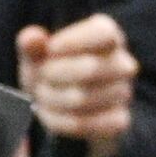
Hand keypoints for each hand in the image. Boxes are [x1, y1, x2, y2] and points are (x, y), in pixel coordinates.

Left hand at [18, 14, 138, 156]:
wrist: (60, 105)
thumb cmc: (51, 70)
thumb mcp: (36, 54)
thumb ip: (31, 44)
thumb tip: (31, 38)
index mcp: (108, 35)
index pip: (103, 33)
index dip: (73, 41)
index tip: (50, 50)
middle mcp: (123, 63)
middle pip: (91, 68)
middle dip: (54, 75)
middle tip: (41, 78)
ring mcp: (123, 93)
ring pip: (82, 99)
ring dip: (51, 99)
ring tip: (43, 96)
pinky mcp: (119, 121)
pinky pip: (85, 123)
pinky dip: (59, 121)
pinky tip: (51, 114)